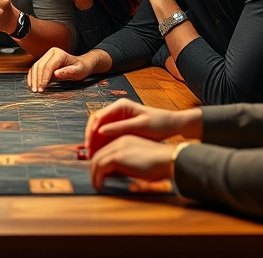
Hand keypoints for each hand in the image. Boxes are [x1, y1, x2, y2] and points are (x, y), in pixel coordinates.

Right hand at [27, 47, 95, 91]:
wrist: (81, 64)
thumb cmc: (81, 68)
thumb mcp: (78, 71)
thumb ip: (68, 72)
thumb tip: (56, 74)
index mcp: (59, 54)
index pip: (48, 67)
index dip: (44, 78)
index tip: (42, 88)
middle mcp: (51, 53)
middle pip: (39, 66)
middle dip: (37, 80)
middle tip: (37, 91)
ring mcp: (47, 56)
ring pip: (35, 67)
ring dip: (33, 79)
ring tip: (34, 89)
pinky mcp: (44, 61)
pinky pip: (35, 68)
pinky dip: (32, 77)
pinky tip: (32, 84)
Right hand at [84, 99, 198, 154]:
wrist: (173, 125)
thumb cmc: (160, 123)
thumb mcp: (141, 126)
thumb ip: (120, 128)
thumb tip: (100, 131)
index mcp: (120, 106)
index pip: (98, 117)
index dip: (91, 131)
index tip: (89, 145)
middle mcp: (117, 110)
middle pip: (96, 123)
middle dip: (91, 138)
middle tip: (89, 153)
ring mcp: (119, 118)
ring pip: (100, 130)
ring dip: (96, 142)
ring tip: (94, 156)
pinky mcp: (122, 127)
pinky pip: (108, 135)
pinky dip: (104, 144)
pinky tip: (103, 154)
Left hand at [89, 135, 175, 189]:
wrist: (168, 160)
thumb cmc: (160, 164)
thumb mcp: (139, 162)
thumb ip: (126, 164)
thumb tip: (115, 174)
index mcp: (126, 140)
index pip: (106, 150)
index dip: (101, 163)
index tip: (100, 175)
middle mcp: (119, 141)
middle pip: (99, 154)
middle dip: (94, 169)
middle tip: (95, 180)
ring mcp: (118, 148)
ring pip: (96, 160)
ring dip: (94, 174)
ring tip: (96, 185)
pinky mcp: (117, 156)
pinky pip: (100, 167)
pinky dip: (97, 177)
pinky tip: (99, 185)